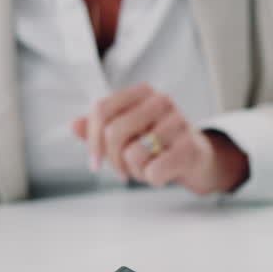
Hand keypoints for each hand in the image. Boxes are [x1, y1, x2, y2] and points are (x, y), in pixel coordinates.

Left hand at [71, 84, 248, 194]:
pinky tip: (163, 174)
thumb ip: (100, 129)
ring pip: (133, 153)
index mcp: (142, 92)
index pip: (101, 110)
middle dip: (112, 160)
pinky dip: (153, 179)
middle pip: (114, 132)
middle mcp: (161, 100)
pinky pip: (154, 170)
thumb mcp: (127, 135)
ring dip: (135, 171)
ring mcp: (179, 122)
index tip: (94, 162)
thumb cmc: (159, 145)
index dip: (91, 140)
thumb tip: (74, 126)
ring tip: (148, 168)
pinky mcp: (190, 147)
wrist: (198, 160)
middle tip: (121, 173)